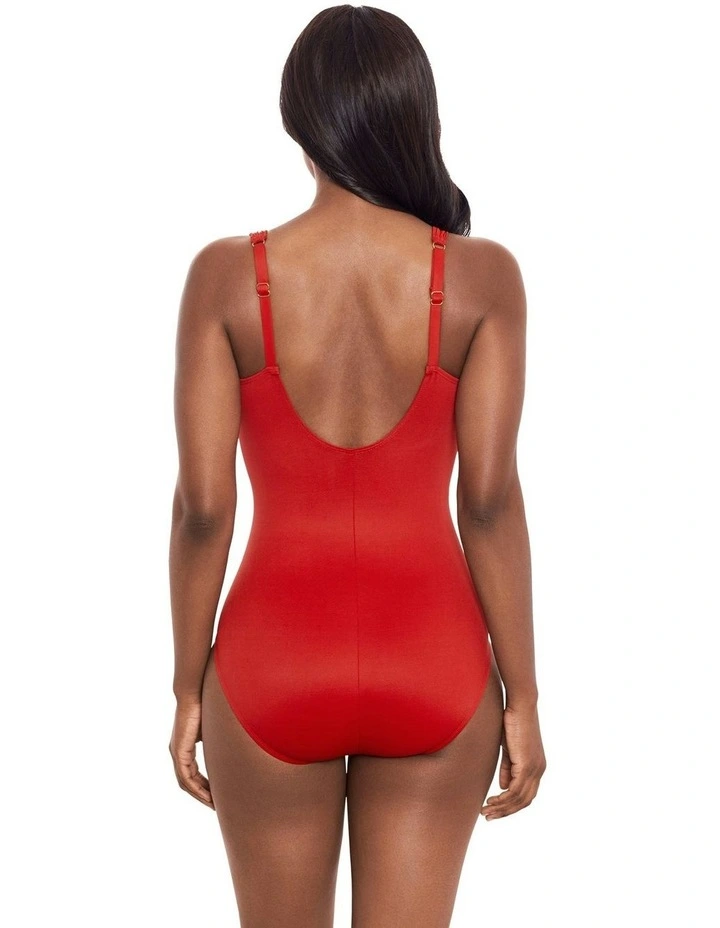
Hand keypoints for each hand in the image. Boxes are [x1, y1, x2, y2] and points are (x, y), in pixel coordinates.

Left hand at [169, 700, 214, 808]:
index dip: (205, 785)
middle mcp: (178, 752)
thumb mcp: (215, 727)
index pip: (194, 772)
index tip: (217, 795)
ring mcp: (176, 752)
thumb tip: (238, 739)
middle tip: (216, 806)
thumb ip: (220, 738)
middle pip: (189, 782)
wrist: (194, 691)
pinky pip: (186, 777)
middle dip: (202, 795)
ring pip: (186, 783)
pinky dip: (196, 789)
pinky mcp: (179, 751)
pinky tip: (208, 796)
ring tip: (214, 805)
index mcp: (185, 746)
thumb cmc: (206, 704)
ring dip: (200, 795)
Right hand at [481, 701, 545, 820]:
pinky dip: (503, 799)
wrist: (521, 705)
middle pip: (524, 801)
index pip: (526, 794)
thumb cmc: (513, 721)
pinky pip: (515, 791)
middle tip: (488, 816)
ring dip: (501, 808)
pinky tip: (491, 801)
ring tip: (485, 812)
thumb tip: (504, 786)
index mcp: (537, 766)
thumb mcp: (509, 749)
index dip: (511, 805)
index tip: (494, 809)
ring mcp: (535, 769)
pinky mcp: (527, 765)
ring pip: (519, 799)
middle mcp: (539, 770)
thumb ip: (508, 767)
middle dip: (505, 812)